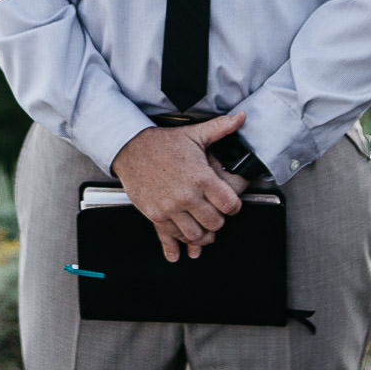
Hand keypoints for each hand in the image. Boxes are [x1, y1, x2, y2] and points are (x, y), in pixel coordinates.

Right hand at [111, 113, 249, 261]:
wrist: (130, 148)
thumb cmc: (162, 143)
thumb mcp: (194, 134)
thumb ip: (220, 128)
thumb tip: (241, 117)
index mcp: (201, 177)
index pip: (229, 205)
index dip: (234, 207)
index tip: (230, 205)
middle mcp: (187, 196)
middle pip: (215, 223)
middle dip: (218, 221)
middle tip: (215, 216)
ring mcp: (170, 208)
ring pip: (195, 235)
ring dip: (202, 236)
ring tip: (203, 230)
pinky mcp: (155, 215)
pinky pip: (170, 238)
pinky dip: (177, 247)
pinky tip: (180, 252)